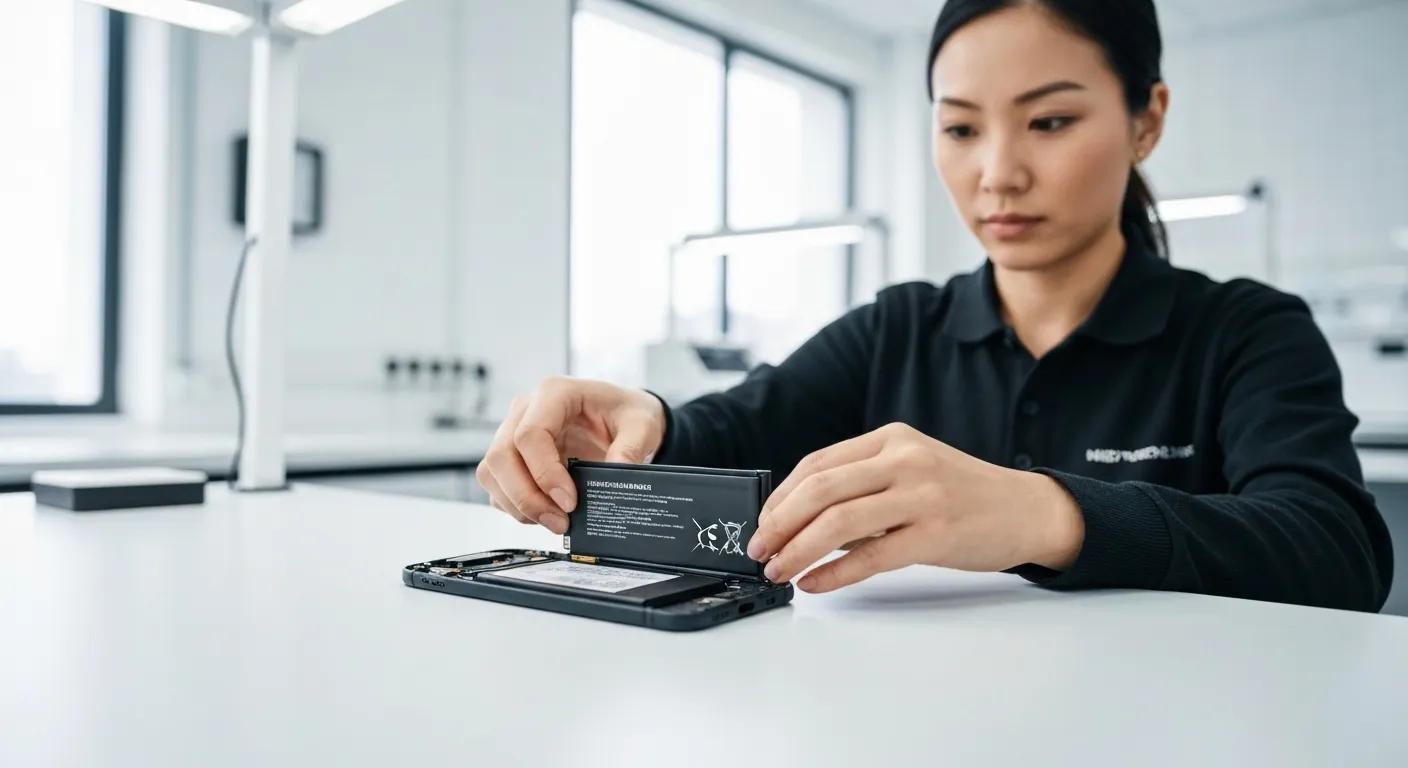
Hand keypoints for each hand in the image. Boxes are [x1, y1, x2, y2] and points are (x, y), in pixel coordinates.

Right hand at [475, 377, 666, 534]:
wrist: (622, 419)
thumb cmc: (626, 414)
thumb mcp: (642, 425)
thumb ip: (631, 448)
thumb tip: (614, 475)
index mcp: (554, 393)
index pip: (530, 434)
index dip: (544, 473)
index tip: (569, 501)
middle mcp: (525, 410)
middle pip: (501, 456)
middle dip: (526, 497)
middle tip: (559, 521)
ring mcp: (513, 432)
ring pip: (492, 473)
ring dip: (518, 505)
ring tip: (555, 522)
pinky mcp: (512, 457)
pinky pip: (497, 485)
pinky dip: (515, 507)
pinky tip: (545, 513)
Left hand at [745, 423, 1083, 592]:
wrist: (1028, 510)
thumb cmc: (963, 494)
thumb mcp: (912, 469)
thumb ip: (863, 484)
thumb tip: (797, 520)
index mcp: (891, 439)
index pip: (817, 464)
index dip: (780, 497)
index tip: (762, 523)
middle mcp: (904, 460)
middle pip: (820, 490)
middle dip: (779, 524)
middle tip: (759, 550)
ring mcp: (921, 496)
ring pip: (838, 523)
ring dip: (798, 551)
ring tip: (779, 570)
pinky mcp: (936, 534)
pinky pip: (871, 558)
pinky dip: (833, 573)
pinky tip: (814, 583)